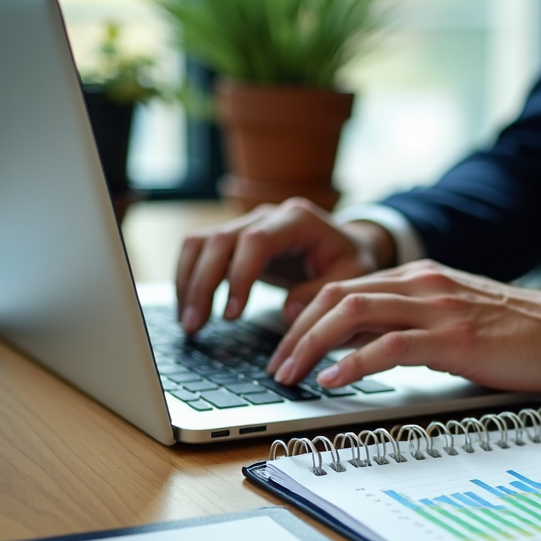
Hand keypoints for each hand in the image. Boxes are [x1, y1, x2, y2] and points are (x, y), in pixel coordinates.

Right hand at [175, 197, 395, 332]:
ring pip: (200, 242)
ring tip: (188, 323)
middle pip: (220, 240)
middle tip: (196, 326)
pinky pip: (199, 250)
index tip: (232, 314)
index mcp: (298, 219)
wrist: (346, 246)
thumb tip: (289, 312)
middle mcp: (266, 214)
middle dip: (203, 285)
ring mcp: (246, 222)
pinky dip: (188, 277)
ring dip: (188, 282)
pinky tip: (188, 307)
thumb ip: (322, 293)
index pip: (256, 240)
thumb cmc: (350, 262)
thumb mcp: (352, 278)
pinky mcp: (234, 238)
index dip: (239, 275)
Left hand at [266, 260, 540, 397]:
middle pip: (335, 295)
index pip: (344, 286)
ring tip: (289, 375)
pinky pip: (387, 346)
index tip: (286, 344)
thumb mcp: (457, 319)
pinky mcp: (453, 338)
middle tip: (275, 365)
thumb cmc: (520, 335)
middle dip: (295, 331)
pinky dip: (350, 363)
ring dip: (310, 346)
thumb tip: (372, 351)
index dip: (305, 314)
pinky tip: (331, 381)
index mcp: (420, 277)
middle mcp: (422, 284)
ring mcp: (437, 308)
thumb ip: (416, 326)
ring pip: (351, 314)